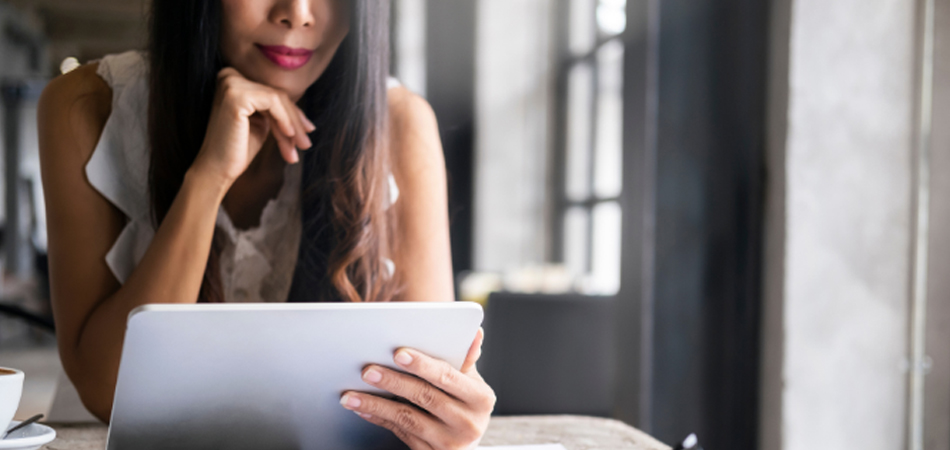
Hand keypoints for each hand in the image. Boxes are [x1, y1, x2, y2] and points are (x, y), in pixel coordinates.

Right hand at [191, 67, 315, 187]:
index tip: (308, 131)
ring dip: (293, 125)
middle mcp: (230, 76)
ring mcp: (231, 83)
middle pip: (276, 95)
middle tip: (306, 144)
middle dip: (295, 122)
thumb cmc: (237, 149)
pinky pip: (273, 102)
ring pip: (278, 99)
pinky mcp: (236, 94)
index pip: (272, 94)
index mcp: (234, 81)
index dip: (293, 114)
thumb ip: (277, 112)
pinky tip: (289, 135)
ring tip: (300, 146)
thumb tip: (305, 117)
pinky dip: (285, 119)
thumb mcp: (262, 124)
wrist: (216, 169)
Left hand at [340, 328, 495, 449]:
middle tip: (368, 370)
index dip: (422, 365)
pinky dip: (379, 419)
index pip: (447, 376)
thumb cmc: (464, 405)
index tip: (398, 353)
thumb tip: (475, 333)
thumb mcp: (470, 383)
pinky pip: (400, 433)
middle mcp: (468, 424)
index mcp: (481, 399)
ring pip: (407, 418)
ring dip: (376, 404)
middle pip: (425, 397)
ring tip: (352, 395)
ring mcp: (449, 443)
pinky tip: (363, 409)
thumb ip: (465, 360)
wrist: (465, 444)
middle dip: (393, 382)